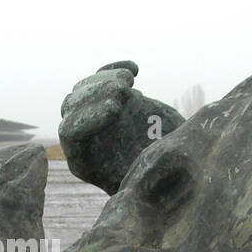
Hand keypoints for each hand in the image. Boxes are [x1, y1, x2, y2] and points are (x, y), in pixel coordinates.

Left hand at [59, 61, 184, 193]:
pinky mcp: (112, 101)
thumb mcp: (156, 179)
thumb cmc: (169, 182)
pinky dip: (114, 69)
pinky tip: (135, 70)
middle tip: (123, 90)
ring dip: (103, 79)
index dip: (88, 117)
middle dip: (95, 94)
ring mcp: (97, 118)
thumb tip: (141, 177)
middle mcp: (85, 139)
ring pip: (83, 89)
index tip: (117, 108)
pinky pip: (101, 77)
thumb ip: (144, 177)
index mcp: (85, 162)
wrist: (182, 167)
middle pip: (71, 106)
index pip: (70, 132)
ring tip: (129, 79)